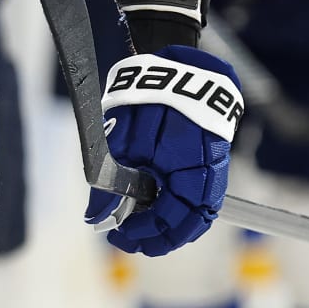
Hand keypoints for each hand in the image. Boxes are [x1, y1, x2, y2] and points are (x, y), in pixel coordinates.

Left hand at [85, 46, 242, 256]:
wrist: (181, 67)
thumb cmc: (150, 101)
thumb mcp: (123, 142)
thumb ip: (112, 184)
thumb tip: (96, 218)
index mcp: (190, 177)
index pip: (168, 222)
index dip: (142, 234)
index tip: (117, 237)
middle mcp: (207, 181)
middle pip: (185, 225)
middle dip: (155, 237)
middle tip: (125, 240)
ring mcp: (212, 172)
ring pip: (193, 215)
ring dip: (167, 227)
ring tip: (137, 229)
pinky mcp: (209, 163)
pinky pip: (197, 199)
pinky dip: (178, 210)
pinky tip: (156, 210)